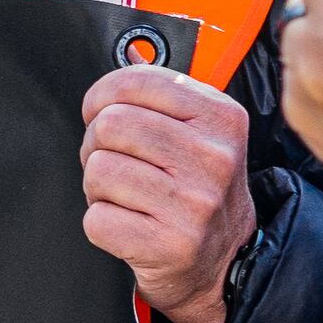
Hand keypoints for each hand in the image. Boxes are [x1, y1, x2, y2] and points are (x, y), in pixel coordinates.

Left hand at [80, 59, 254, 322]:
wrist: (225, 264)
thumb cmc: (200, 192)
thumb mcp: (201, 135)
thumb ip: (164, 96)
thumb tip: (128, 58)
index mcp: (222, 119)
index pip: (135, 82)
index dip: (102, 96)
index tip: (99, 112)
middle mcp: (214, 159)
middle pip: (110, 125)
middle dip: (96, 144)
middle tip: (113, 163)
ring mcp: (194, 205)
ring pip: (98, 170)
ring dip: (97, 186)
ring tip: (125, 196)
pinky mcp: (170, 246)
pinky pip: (97, 218)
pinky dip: (101, 222)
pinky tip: (128, 224)